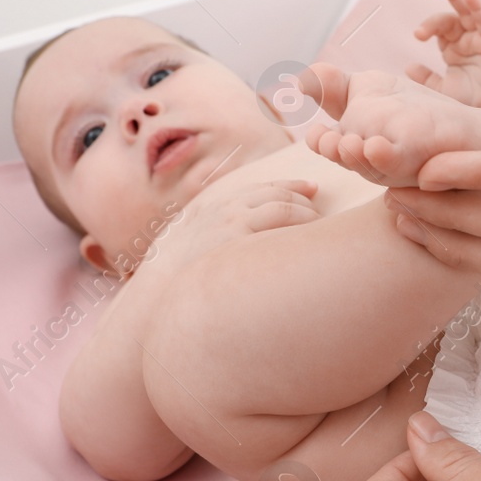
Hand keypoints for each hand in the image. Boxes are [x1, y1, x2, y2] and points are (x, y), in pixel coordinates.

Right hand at [154, 178, 321, 268]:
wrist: (157, 293)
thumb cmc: (176, 282)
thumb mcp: (191, 251)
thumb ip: (213, 242)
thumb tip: (238, 251)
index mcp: (212, 208)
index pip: (258, 189)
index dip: (288, 186)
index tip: (310, 188)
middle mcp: (223, 208)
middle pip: (274, 192)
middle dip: (301, 196)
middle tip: (320, 205)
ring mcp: (230, 219)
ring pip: (282, 204)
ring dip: (306, 211)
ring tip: (322, 221)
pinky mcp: (238, 233)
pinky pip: (280, 218)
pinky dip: (302, 221)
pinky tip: (314, 232)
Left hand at [407, 0, 480, 110]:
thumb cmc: (474, 102)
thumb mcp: (445, 90)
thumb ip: (428, 79)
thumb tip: (409, 68)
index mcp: (453, 48)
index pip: (440, 28)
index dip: (428, 27)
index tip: (418, 35)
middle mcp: (467, 39)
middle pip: (454, 13)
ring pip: (469, 10)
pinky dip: (477, 5)